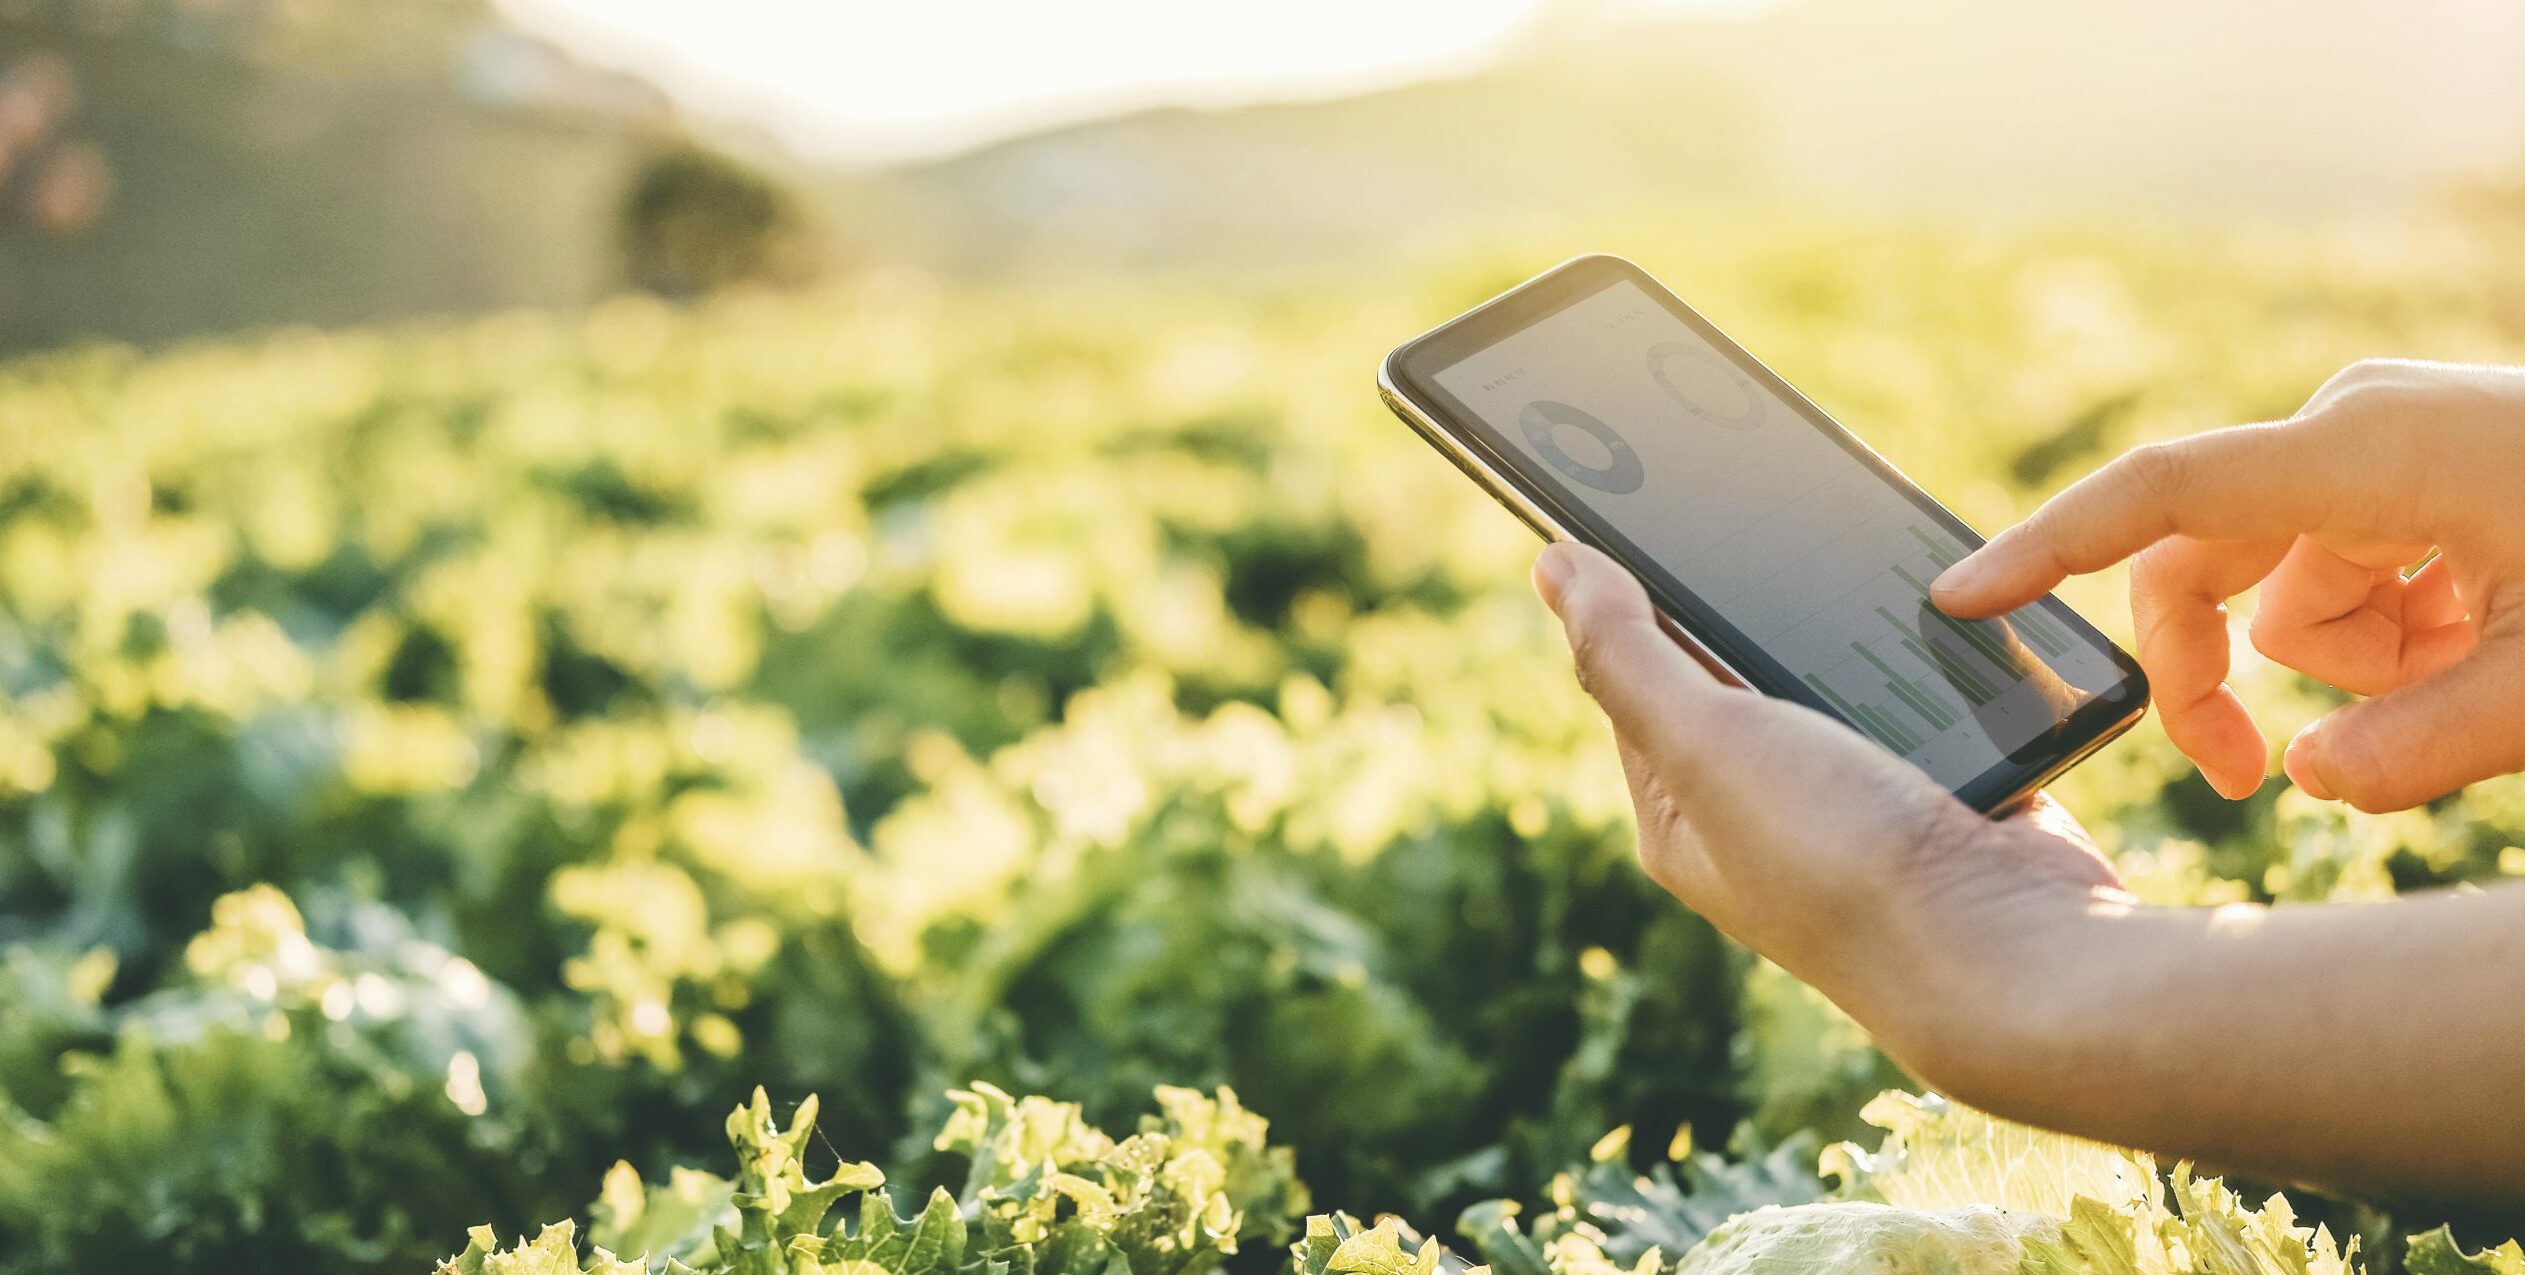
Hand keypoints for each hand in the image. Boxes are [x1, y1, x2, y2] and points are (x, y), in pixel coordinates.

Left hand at [1532, 541, 2120, 1077]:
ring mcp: (1857, 807)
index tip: (1647, 504)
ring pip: (1836, 680)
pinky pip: (1922, 698)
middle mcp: (1759, 817)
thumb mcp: (1705, 741)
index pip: (1635, 681)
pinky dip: (1927, 658)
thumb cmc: (1842, 862)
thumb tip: (1552, 566)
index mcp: (1681, 816)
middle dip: (1751, 602)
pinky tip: (1935, 609)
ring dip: (1845, 629)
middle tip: (1757, 508)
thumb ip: (1628, 654)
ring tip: (1846, 553)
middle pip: (1739, 674)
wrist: (2013, 954)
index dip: (1637, 596)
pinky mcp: (1942, 792)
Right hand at [1933, 360, 2524, 810]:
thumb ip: (2412, 753)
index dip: (2046, 553)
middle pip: (2205, 567)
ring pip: (2287, 590)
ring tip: (2478, 675)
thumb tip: (2302, 779)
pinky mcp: (2413, 465)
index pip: (2161, 498)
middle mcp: (2353, 428)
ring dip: (2357, 662)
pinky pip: (2349, 572)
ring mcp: (2384, 442)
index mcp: (2366, 453)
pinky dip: (2398, 632)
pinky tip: (2487, 637)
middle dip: (2224, 676)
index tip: (1956, 601)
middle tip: (2253, 783)